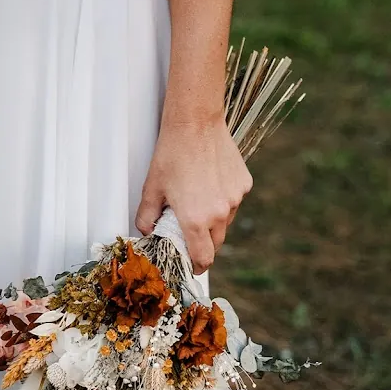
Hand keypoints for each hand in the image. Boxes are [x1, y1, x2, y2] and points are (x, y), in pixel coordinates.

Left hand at [135, 116, 251, 273]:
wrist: (195, 123)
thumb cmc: (171, 155)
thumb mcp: (151, 189)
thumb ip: (147, 217)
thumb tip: (147, 232)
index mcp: (195, 220)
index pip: (203, 258)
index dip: (197, 266)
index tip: (191, 265)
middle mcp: (220, 213)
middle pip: (216, 244)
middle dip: (203, 244)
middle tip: (189, 234)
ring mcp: (235, 198)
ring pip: (226, 222)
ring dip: (213, 222)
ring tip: (197, 202)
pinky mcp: (243, 184)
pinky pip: (234, 202)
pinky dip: (223, 201)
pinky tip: (208, 184)